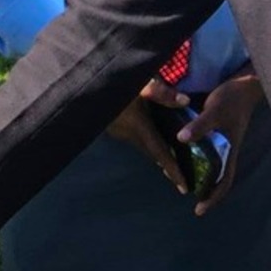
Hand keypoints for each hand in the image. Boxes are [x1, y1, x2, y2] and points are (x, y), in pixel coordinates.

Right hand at [104, 77, 190, 194]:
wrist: (84, 85)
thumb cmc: (113, 81)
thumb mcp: (140, 82)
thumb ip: (162, 92)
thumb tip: (186, 102)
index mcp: (138, 126)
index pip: (160, 153)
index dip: (173, 171)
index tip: (184, 189)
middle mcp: (128, 134)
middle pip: (152, 154)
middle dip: (167, 166)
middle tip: (181, 178)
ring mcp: (118, 131)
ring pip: (142, 146)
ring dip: (156, 153)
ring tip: (171, 159)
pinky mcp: (112, 126)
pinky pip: (134, 138)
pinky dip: (146, 141)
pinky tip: (151, 135)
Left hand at [180, 69, 264, 215]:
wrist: (245, 84)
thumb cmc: (233, 98)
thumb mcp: (215, 110)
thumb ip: (200, 125)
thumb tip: (181, 139)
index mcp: (230, 150)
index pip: (225, 181)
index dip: (214, 197)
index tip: (199, 210)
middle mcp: (227, 150)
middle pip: (219, 177)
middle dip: (205, 190)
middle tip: (187, 196)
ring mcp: (224, 141)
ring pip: (213, 165)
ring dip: (201, 174)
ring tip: (182, 178)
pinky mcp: (219, 132)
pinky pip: (209, 151)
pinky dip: (199, 157)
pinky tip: (185, 154)